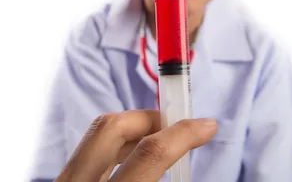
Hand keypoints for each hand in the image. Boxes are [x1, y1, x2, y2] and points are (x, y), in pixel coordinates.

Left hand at [55, 109, 217, 181]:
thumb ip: (155, 174)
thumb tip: (180, 144)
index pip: (149, 154)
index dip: (183, 133)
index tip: (205, 126)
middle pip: (108, 127)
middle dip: (148, 118)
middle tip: (175, 126)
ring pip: (94, 137)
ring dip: (130, 132)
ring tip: (158, 142)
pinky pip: (86, 155)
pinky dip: (112, 149)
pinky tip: (128, 161)